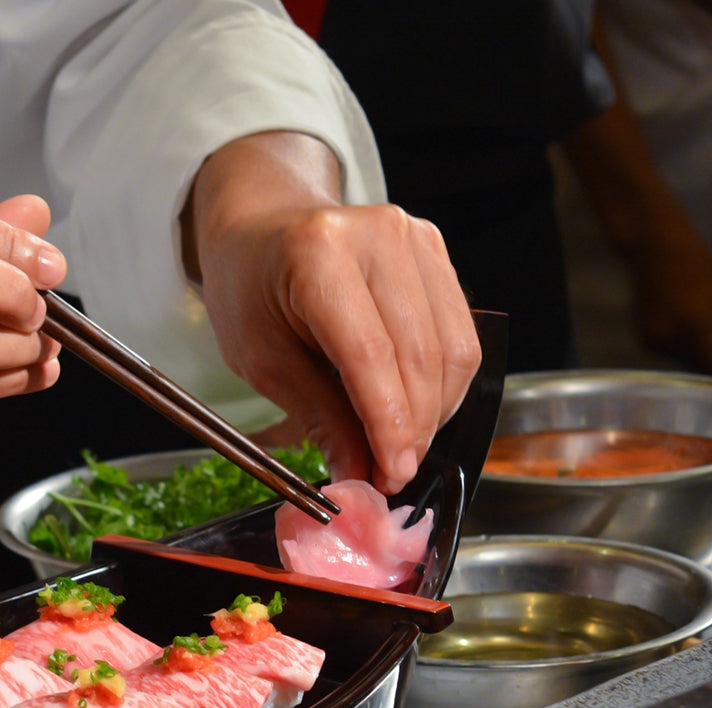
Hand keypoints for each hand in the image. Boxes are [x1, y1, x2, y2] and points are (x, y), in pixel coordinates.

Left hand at [186, 133, 480, 493]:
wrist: (260, 227)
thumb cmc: (250, 290)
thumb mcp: (262, 360)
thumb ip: (319, 417)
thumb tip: (361, 474)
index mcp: (318, 254)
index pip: (372, 356)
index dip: (389, 426)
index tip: (392, 475)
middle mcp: (376, 235)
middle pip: (420, 355)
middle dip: (413, 429)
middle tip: (393, 474)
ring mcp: (413, 236)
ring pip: (455, 349)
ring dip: (436, 412)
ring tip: (401, 444)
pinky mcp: (434, 248)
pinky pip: (461, 333)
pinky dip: (444, 383)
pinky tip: (416, 407)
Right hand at [626, 223, 711, 385]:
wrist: (653, 250)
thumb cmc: (698, 264)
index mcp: (700, 322)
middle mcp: (674, 338)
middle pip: (709, 372)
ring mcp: (656, 342)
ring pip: (692, 367)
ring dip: (709, 363)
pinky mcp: (645, 343)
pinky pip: (676, 358)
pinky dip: (690, 352)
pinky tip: (692, 334)